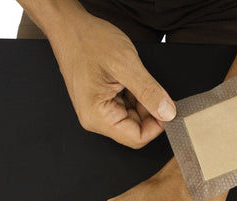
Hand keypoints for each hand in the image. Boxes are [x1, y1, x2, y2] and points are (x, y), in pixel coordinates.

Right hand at [48, 7, 175, 147]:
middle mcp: (96, 119)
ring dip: (143, 101)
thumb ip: (149, 92)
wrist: (69, 25)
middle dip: (150, 111)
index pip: (137, 139)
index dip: (157, 126)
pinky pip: (128, 107)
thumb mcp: (126, 65)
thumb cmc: (87, 40)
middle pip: (136, 129)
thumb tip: (167, 113)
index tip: (167, 110)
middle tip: (153, 88)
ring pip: (134, 118)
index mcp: (98, 117)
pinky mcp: (103, 103)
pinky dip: (136, 95)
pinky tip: (130, 79)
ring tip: (135, 79)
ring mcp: (99, 111)